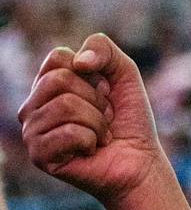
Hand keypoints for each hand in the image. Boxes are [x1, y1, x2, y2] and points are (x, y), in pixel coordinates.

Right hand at [19, 33, 164, 207]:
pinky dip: (91, 140)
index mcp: (47, 85)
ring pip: (65, 106)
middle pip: (59, 80)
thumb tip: (78, 62)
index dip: (92, 73)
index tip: (105, 91)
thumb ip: (102, 48)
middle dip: (95, 99)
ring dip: (97, 121)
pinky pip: (68, 133)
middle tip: (105, 117)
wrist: (140, 161)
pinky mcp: (39, 155)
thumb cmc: (128, 118)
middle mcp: (33, 106)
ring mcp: (32, 131)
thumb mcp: (123, 72)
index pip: (57, 57)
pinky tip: (92, 150)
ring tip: (100, 135)